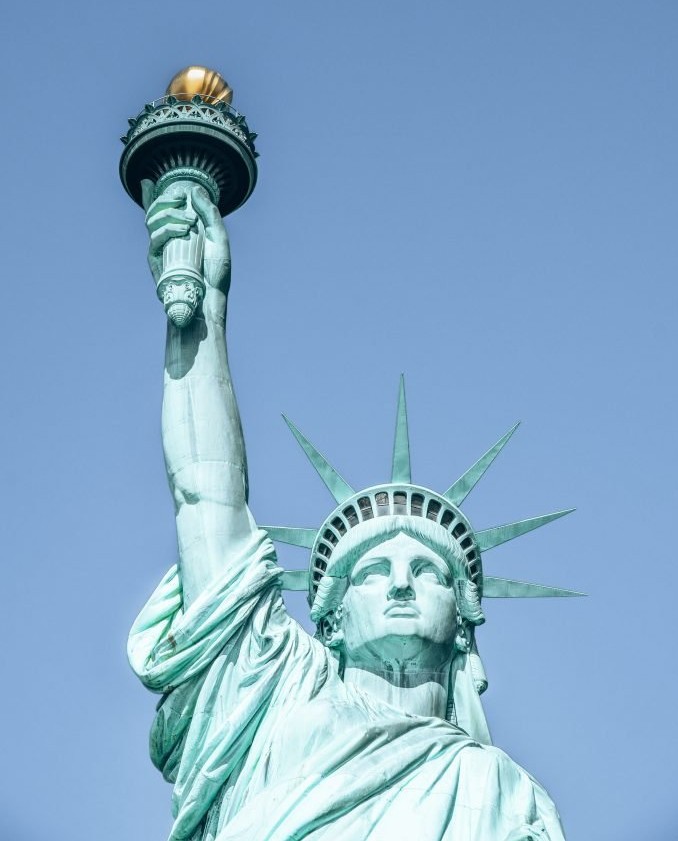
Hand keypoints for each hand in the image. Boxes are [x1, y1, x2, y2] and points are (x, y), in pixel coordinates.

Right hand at [141, 180, 231, 296]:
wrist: (210, 298)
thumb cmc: (216, 273)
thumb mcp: (219, 238)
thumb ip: (210, 213)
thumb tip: (194, 190)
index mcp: (180, 232)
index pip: (161, 211)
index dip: (149, 196)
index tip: (147, 182)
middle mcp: (168, 239)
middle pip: (154, 211)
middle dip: (166, 200)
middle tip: (182, 199)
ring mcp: (161, 249)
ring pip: (152, 221)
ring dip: (170, 214)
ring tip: (189, 222)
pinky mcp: (157, 261)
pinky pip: (155, 240)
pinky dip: (167, 230)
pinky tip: (182, 230)